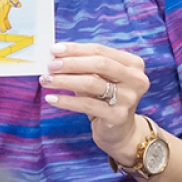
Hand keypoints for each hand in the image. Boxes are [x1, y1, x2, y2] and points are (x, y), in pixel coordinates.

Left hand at [38, 43, 152, 162]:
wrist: (119, 132)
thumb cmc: (105, 99)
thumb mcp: (100, 78)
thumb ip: (84, 65)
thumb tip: (56, 55)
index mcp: (133, 64)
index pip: (100, 50)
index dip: (76, 49)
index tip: (54, 49)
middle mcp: (136, 79)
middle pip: (99, 64)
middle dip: (71, 63)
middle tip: (50, 66)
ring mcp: (129, 98)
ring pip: (92, 83)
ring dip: (65, 80)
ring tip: (46, 80)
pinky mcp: (118, 116)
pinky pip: (87, 105)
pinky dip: (66, 101)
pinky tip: (52, 99)